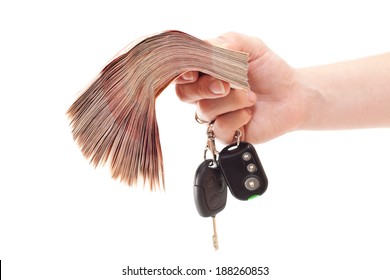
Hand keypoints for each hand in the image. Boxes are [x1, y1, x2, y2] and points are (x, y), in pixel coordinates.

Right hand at [175, 32, 314, 143]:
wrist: (292, 95)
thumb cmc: (269, 70)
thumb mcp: (250, 46)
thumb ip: (226, 43)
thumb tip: (208, 52)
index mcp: (205, 73)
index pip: (181, 74)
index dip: (182, 74)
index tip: (194, 72)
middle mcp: (206, 95)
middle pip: (184, 94)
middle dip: (204, 87)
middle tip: (226, 84)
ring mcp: (214, 116)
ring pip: (204, 109)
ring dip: (231, 100)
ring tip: (251, 96)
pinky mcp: (225, 134)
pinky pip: (219, 128)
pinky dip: (237, 118)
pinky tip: (250, 112)